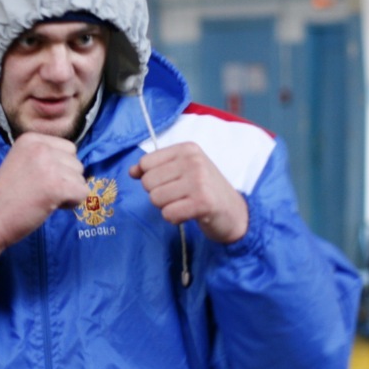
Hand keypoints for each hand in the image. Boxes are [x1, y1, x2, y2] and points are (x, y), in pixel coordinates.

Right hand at [0, 133, 87, 272]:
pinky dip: (71, 204)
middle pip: (76, 162)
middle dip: (65, 180)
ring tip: (42, 199)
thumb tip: (75, 163)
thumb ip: (45, 157)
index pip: (68, 148)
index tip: (38, 180)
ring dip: (67, 193)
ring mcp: (49, 165)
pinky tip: (50, 206)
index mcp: (31, 139)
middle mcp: (41, 147)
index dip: (60, 168)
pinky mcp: (57, 186)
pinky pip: (83, 193)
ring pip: (81, 179)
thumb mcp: (22, 163)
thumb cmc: (5, 197)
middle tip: (40, 192)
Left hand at [129, 142, 247, 244]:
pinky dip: (174, 219)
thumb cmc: (206, 191)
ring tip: (185, 204)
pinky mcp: (203, 202)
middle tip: (179, 197)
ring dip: (166, 208)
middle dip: (158, 195)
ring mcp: (199, 181)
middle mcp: (193, 161)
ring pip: (156, 199)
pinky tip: (189, 214)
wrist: (236, 213)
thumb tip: (132, 171)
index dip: (150, 179)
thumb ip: (155, 169)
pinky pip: (168, 213)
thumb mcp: (182, 171)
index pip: (146, 163)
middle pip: (148, 182)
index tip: (170, 183)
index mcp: (187, 149)